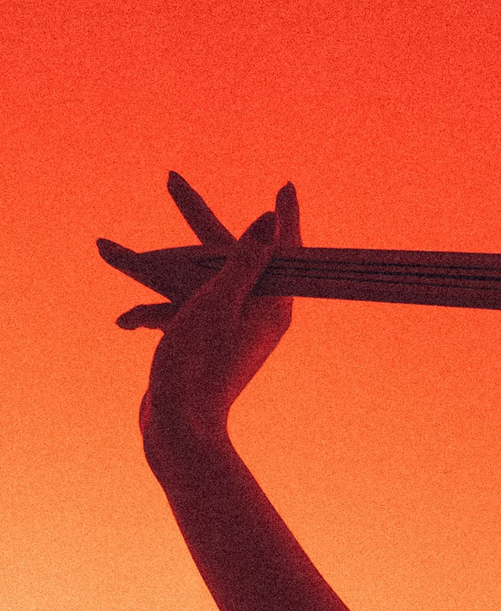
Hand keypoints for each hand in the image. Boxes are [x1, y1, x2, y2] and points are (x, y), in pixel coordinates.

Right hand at [139, 176, 298, 460]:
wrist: (180, 431)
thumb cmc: (201, 366)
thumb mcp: (219, 303)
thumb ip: (243, 261)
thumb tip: (272, 220)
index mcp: (270, 305)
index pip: (279, 250)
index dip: (282, 217)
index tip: (285, 186)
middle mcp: (254, 316)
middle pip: (223, 255)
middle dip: (190, 218)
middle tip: (170, 179)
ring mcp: (226, 331)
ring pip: (189, 284)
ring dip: (149, 270)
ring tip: (106, 249)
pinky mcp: (203, 347)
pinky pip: (176, 315)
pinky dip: (150, 313)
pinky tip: (125, 321)